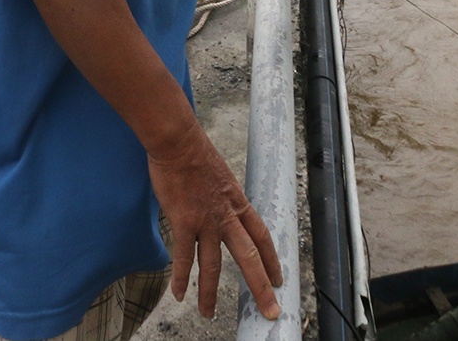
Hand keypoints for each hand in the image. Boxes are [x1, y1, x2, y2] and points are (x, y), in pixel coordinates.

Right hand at [146, 125, 283, 318]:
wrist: (179, 142)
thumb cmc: (195, 155)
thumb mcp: (220, 177)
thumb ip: (222, 198)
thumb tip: (220, 207)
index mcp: (238, 203)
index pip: (262, 237)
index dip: (271, 260)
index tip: (278, 279)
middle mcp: (227, 216)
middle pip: (249, 258)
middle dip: (261, 288)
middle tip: (270, 311)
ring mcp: (206, 221)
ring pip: (212, 266)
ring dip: (210, 294)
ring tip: (208, 315)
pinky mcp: (184, 222)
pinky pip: (184, 257)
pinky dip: (181, 278)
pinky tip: (179, 295)